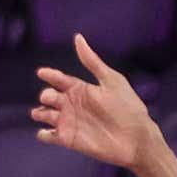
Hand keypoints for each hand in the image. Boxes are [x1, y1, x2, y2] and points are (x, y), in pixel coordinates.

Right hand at [32, 35, 165, 171]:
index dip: (50, 75)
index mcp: (83, 89)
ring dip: (40, 113)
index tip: (42, 72)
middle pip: (49, 96)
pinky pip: (47, 135)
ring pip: (44, 114)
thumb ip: (92, 62)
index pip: (60, 79)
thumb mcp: (111, 81)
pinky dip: (43, 134)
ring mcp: (70, 121)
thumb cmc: (128, 107)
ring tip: (45, 113)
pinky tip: (48, 131)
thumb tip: (78, 37)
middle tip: (51, 97)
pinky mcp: (68, 139)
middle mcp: (73, 104)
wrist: (136, 138)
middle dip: (46, 95)